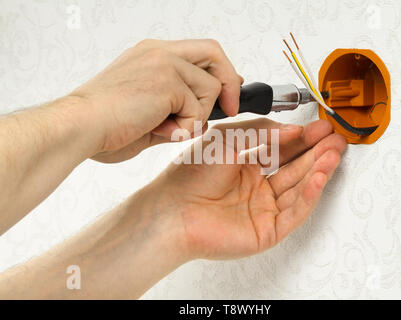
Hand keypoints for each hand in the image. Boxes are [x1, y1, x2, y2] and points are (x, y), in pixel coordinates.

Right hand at [70, 39, 241, 162]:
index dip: (219, 72)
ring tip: (167, 129)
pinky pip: (198, 108)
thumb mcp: (148, 116)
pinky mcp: (166, 80)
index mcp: (151, 56)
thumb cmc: (103, 126)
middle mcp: (158, 52)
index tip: (227, 94)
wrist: (77, 128)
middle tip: (231, 109)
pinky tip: (160, 131)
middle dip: (229, 83)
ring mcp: (163, 63)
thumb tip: (202, 119)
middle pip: (214, 53)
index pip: (199, 53)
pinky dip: (186, 127)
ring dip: (196, 117)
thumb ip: (176, 112)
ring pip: (210, 88)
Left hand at [142, 119, 346, 259]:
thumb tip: (292, 130)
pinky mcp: (265, 231)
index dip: (303, 139)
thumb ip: (260, 132)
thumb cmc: (190, 174)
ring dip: (317, 171)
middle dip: (317, 153)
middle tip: (335, 140)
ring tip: (332, 154)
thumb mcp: (226, 139)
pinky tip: (318, 178)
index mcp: (245, 166)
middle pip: (295, 169)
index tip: (321, 127)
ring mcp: (262, 209)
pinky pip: (293, 214)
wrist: (173, 209)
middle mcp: (256, 188)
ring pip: (298, 190)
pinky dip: (307, 196)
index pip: (283, 151)